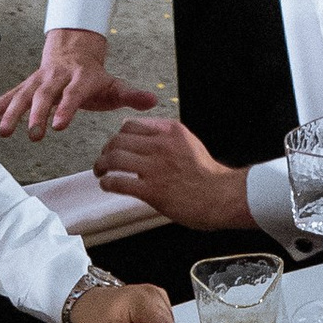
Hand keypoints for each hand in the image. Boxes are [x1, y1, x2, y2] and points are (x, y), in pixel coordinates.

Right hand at [0, 30, 158, 139]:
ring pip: (24, 95)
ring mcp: (39, 81)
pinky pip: (10, 96)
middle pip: (45, 95)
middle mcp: (57, 78)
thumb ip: (131, 95)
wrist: (74, 52)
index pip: (73, 94)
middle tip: (33, 134)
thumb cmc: (95, 77)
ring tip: (4, 133)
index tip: (60, 126)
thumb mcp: (115, 85)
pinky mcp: (26, 86)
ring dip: (12, 113)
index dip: (67, 109)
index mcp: (80, 79)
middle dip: (37, 114)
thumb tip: (153, 100)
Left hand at [97, 115, 251, 231]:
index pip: (132, 125)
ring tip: (100, 172)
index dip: (118, 136)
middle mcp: (161, 145)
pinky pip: (119, 182)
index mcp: (171, 131)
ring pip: (115, 158)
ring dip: (102, 165)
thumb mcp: (189, 144)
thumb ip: (168, 138)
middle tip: (103, 160)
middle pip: (119, 140)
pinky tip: (107, 185)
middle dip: (106, 150)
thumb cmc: (208, 176)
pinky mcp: (151, 190)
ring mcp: (155, 168)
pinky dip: (108, 183)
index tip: (115, 145)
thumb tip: (145, 136)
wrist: (222, 196)